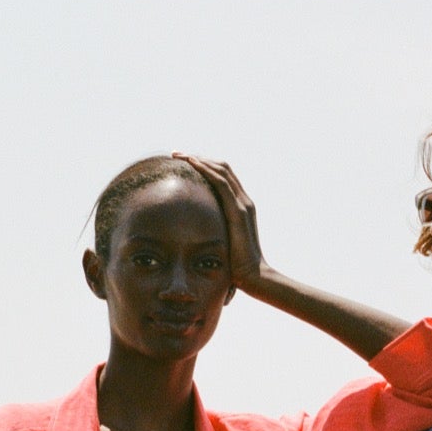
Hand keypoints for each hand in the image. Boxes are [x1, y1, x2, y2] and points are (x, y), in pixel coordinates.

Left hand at [176, 155, 269, 297]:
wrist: (254, 276)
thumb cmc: (236, 267)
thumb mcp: (222, 245)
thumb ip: (214, 235)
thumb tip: (195, 240)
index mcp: (241, 207)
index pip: (223, 177)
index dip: (204, 166)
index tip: (184, 163)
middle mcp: (244, 201)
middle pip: (222, 167)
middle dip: (199, 158)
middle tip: (178, 154)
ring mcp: (243, 204)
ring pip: (221, 170)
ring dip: (199, 159)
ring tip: (180, 155)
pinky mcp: (239, 211)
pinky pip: (221, 182)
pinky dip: (206, 170)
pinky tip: (191, 164)